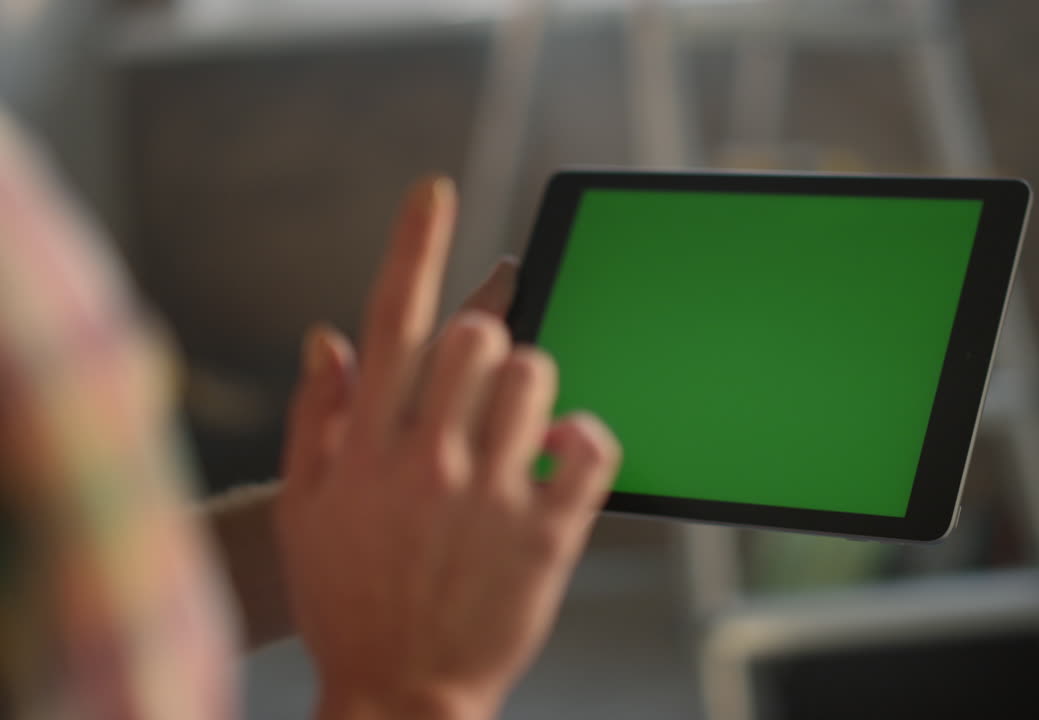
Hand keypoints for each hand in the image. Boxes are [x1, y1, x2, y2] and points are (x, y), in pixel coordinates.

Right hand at [276, 176, 620, 719]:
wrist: (396, 694)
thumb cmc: (346, 597)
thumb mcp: (306, 508)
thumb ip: (316, 417)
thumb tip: (330, 336)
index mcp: (368, 446)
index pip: (392, 321)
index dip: (414, 246)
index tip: (436, 193)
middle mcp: (430, 459)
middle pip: (479, 338)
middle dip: (489, 335)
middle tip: (490, 369)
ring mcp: (492, 494)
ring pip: (540, 376)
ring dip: (538, 381)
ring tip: (525, 419)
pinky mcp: (547, 534)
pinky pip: (591, 446)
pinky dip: (588, 434)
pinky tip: (567, 451)